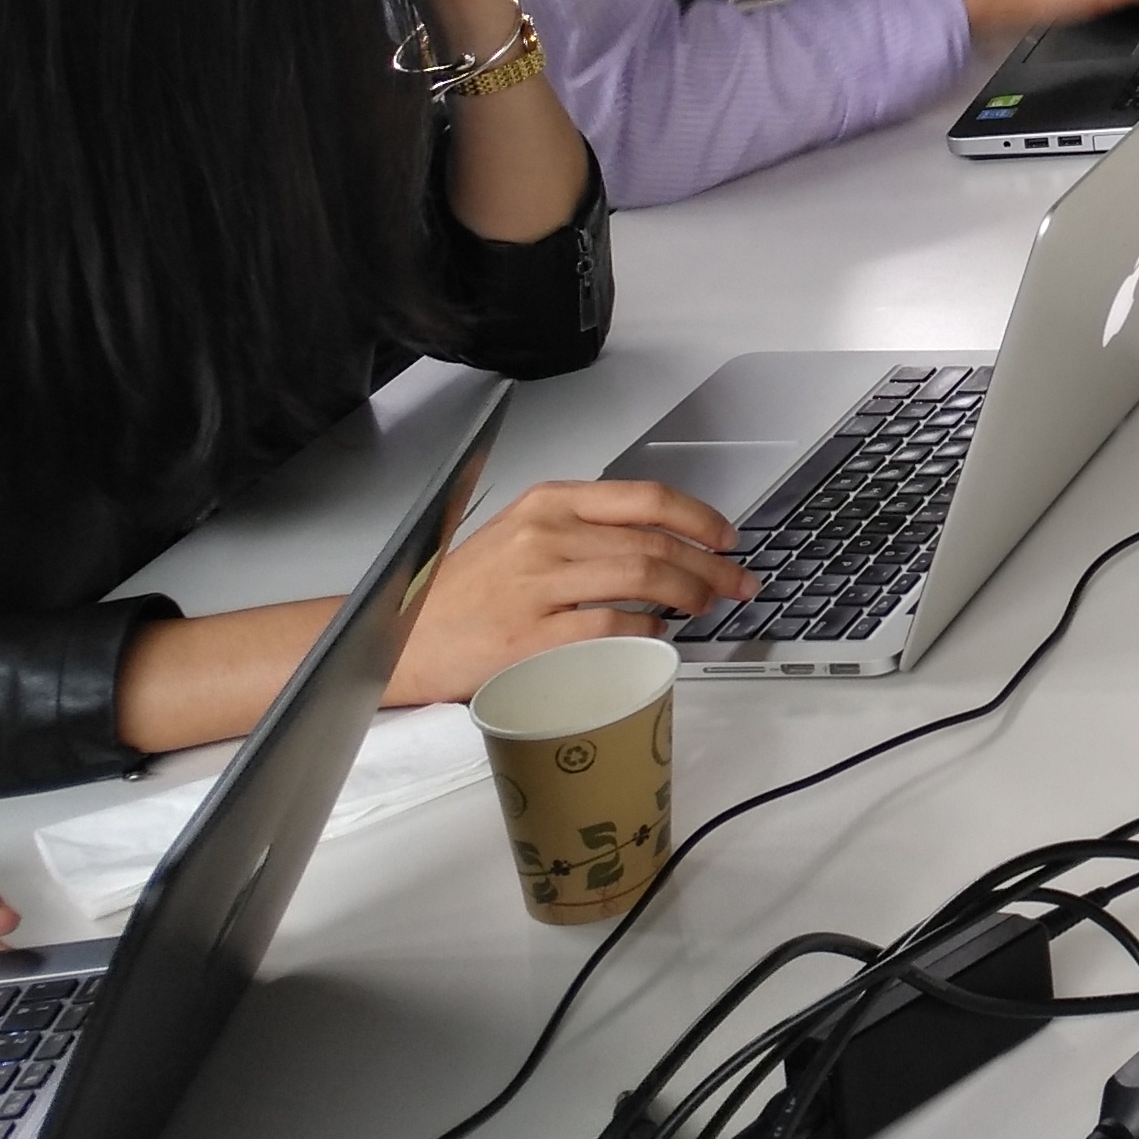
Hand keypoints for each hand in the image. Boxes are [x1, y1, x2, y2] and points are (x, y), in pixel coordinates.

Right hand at [389, 480, 755, 699]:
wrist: (402, 639)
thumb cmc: (465, 594)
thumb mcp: (522, 536)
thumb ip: (584, 531)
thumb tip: (662, 544)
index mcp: (550, 503)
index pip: (646, 498)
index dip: (700, 519)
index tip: (727, 538)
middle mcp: (546, 534)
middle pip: (654, 542)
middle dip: (709, 564)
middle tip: (736, 583)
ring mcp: (537, 583)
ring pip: (642, 578)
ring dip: (689, 594)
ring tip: (705, 606)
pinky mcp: (530, 634)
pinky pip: (610, 625)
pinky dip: (647, 628)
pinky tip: (658, 633)